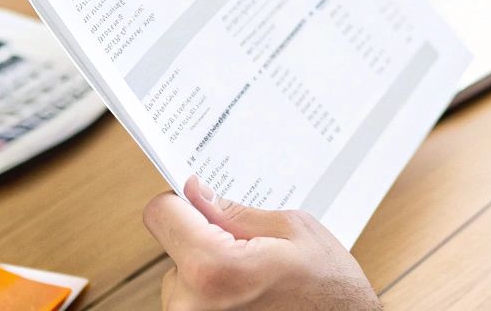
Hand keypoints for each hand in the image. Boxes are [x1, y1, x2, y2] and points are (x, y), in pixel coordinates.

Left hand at [143, 178, 379, 310]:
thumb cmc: (329, 292)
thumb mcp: (293, 230)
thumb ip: (234, 211)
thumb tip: (196, 192)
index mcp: (212, 268)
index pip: (161, 213)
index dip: (183, 201)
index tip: (202, 202)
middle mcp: (191, 304)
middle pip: (173, 245)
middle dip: (205, 239)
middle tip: (251, 252)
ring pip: (182, 274)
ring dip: (210, 271)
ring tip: (256, 281)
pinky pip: (192, 299)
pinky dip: (214, 294)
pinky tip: (249, 298)